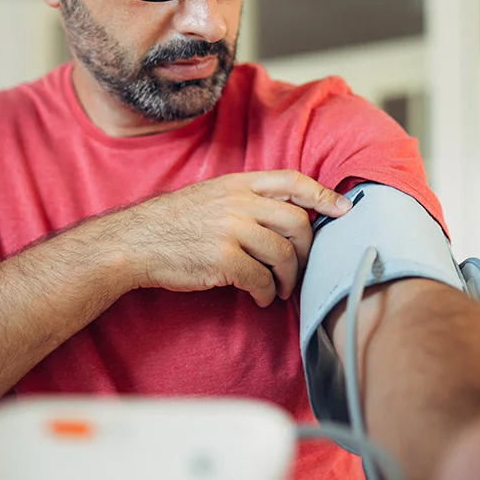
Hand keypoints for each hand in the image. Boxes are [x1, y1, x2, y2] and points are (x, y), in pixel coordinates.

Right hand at [88, 170, 352, 306]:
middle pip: (297, 222)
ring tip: (280, 289)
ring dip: (288, 278)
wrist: (135, 242)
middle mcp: (238, 202)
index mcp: (238, 183)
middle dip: (307, 250)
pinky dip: (266, 293)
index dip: (323, 194)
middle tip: (302, 267)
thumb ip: (246, 199)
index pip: (292, 181)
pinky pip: (261, 279)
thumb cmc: (174, 223)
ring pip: (283, 254)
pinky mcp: (223, 259)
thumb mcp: (211, 195)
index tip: (343, 208)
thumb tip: (288, 214)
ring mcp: (231, 230)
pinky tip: (260, 297)